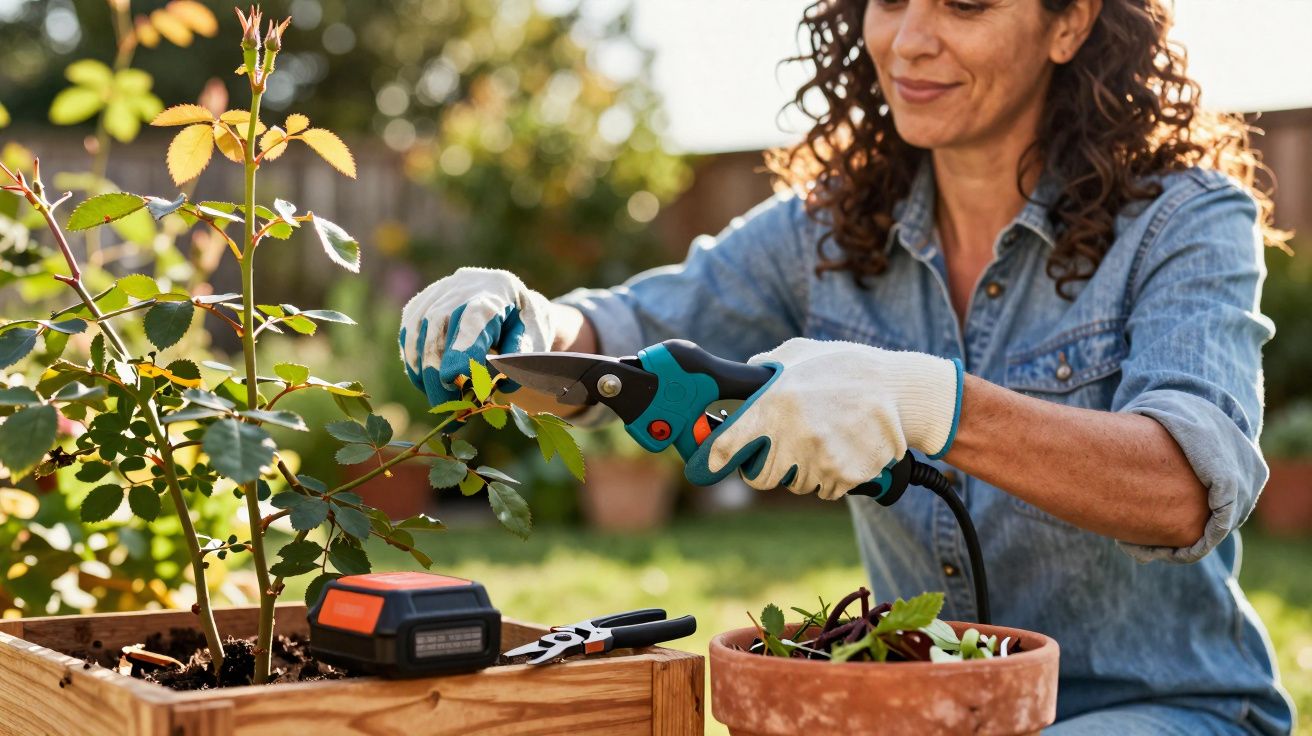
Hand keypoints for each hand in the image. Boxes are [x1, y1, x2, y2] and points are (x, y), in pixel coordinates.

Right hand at [399, 267, 557, 405]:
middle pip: (439, 333)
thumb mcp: (535, 336)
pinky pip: (409, 339)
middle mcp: (460, 287)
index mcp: (496, 291)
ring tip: (444, 403)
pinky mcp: (418, 305)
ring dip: (426, 376)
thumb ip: (519, 358)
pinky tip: (430, 383)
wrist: (506, 294)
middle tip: (451, 413)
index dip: (460, 351)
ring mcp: (435, 294)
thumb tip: (500, 384)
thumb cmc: (524, 321)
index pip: (472, 321)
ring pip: (418, 338)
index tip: (452, 380)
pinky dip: (416, 366)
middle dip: (439, 378)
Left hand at [685, 338, 962, 499]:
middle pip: (760, 477)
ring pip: (795, 483)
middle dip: (768, 465)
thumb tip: (740, 377)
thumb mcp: (799, 353)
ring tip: (825, 437)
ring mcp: (819, 459)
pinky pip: (827, 488)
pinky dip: (833, 475)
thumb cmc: (848, 368)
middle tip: (785, 445)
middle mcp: (792, 435)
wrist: (902, 389)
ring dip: (804, 468)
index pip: (726, 446)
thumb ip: (765, 369)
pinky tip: (844, 448)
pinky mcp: (844, 476)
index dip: (714, 458)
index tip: (710, 462)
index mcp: (773, 404)